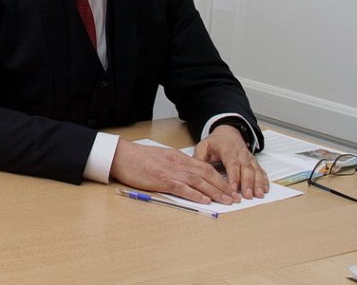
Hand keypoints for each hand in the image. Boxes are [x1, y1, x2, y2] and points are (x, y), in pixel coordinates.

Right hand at [109, 138, 239, 204]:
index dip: (219, 178)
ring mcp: (171, 171)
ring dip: (215, 192)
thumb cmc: (138, 159)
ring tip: (227, 201)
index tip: (229, 187)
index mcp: (178, 157)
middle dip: (223, 186)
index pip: (204, 167)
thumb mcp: (161, 158)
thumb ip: (174, 165)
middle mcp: (178, 163)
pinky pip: (182, 188)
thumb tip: (186, 176)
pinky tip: (205, 200)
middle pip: (206, 174)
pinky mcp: (162, 180)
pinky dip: (195, 194)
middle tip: (235, 197)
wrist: (122, 155)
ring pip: (199, 181)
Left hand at [193, 124, 268, 198]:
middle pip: (246, 168)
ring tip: (257, 195)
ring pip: (256, 170)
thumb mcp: (203, 146)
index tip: (233, 188)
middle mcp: (240, 153)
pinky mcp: (254, 162)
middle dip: (247, 182)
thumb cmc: (215, 142)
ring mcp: (248, 158)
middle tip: (247, 195)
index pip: (231, 162)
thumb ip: (198, 157)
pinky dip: (264, 180)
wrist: (228, 133)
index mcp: (227, 148)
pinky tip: (264, 189)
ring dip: (258, 183)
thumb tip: (194, 170)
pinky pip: (261, 171)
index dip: (234, 175)